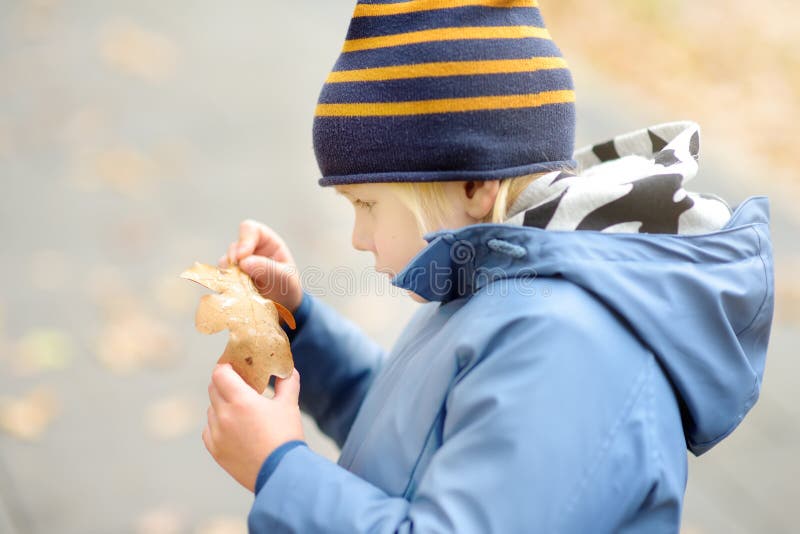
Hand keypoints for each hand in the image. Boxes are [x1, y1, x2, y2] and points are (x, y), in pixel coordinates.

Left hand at [202, 363, 304, 492]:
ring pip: (211, 410)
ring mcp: (217, 434)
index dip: (225, 366)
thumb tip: (287, 369)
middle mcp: (224, 415)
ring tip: (239, 409)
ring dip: (221, 404)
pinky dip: (218, 424)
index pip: (219, 373)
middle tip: (238, 383)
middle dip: (224, 382)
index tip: (234, 365)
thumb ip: (287, 382)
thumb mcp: (289, 405)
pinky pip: (209, 430)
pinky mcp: (215, 450)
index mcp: (241, 400)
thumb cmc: (286, 437)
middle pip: (213, 388)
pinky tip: (232, 427)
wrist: (281, 474)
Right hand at [219, 219, 303, 313]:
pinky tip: (236, 291)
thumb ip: (268, 268)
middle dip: (235, 261)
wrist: (284, 306)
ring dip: (230, 274)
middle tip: (240, 275)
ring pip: (225, 262)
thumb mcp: (285, 278)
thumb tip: (244, 262)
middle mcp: (250, 250)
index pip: (250, 229)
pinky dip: (226, 283)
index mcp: (266, 241)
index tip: (242, 257)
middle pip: (234, 247)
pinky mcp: (231, 278)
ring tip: (242, 286)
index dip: (244, 240)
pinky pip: (221, 277)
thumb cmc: (288, 287)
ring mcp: (239, 264)